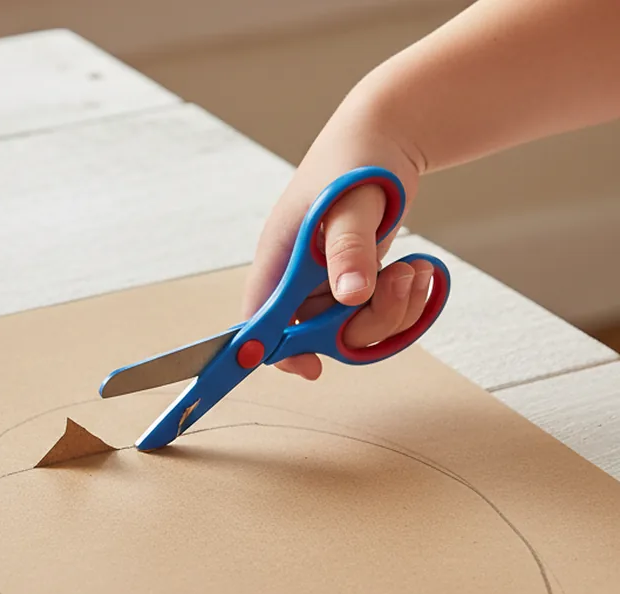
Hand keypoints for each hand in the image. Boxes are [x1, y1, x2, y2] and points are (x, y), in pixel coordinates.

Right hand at [242, 104, 432, 379]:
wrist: (388, 136)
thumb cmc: (357, 160)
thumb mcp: (351, 200)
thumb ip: (348, 248)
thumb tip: (350, 297)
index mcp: (278, 259)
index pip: (261, 320)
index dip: (278, 352)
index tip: (312, 368)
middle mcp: (297, 279)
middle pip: (317, 336)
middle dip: (366, 323)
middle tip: (397, 282)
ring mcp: (327, 285)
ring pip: (354, 332)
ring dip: (395, 311)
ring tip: (417, 270)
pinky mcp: (356, 284)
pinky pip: (378, 319)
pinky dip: (406, 305)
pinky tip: (420, 271)